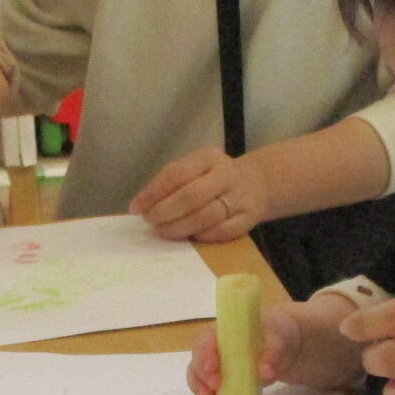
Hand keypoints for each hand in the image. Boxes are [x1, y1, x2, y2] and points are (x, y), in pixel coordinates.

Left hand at [130, 146, 269, 242]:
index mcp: (208, 157)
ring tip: (164, 231)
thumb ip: (170, 183)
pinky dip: (202, 236)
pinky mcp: (248, 218)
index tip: (137, 208)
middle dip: (165, 212)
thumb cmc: (214, 178)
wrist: (257, 184)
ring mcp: (240, 197)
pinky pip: (222, 232)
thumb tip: (141, 206)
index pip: (176, 174)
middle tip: (151, 221)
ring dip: (179, 227)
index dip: (153, 193)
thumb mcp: (195, 169)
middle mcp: (226, 175)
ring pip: (206, 216)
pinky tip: (190, 236)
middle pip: (191, 196)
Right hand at [186, 307, 302, 394]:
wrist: (281, 348)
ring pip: (198, 377)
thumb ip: (273, 353)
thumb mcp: (279, 341)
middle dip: (202, 377)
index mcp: (224, 332)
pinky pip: (207, 389)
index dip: (206, 355)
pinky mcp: (220, 380)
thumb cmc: (277, 337)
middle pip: (198, 361)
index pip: (207, 341)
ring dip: (200, 391)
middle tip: (213, 389)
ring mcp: (215, 364)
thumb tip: (265, 371)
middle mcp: (214, 347)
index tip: (213, 370)